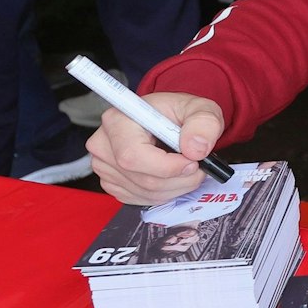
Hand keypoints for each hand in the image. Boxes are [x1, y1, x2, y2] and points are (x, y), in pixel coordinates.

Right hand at [85, 90, 226, 204]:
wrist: (168, 120)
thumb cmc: (178, 112)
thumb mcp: (200, 108)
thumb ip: (204, 123)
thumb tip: (195, 149)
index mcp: (118, 120)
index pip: (133, 156)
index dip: (168, 167)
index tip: (193, 162)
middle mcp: (104, 145)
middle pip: (143, 179)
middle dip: (180, 179)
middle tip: (199, 167)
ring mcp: (104, 167)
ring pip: (146, 192)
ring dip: (176, 187)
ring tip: (187, 168)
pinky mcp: (112, 183)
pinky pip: (142, 198)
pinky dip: (165, 192)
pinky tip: (172, 175)